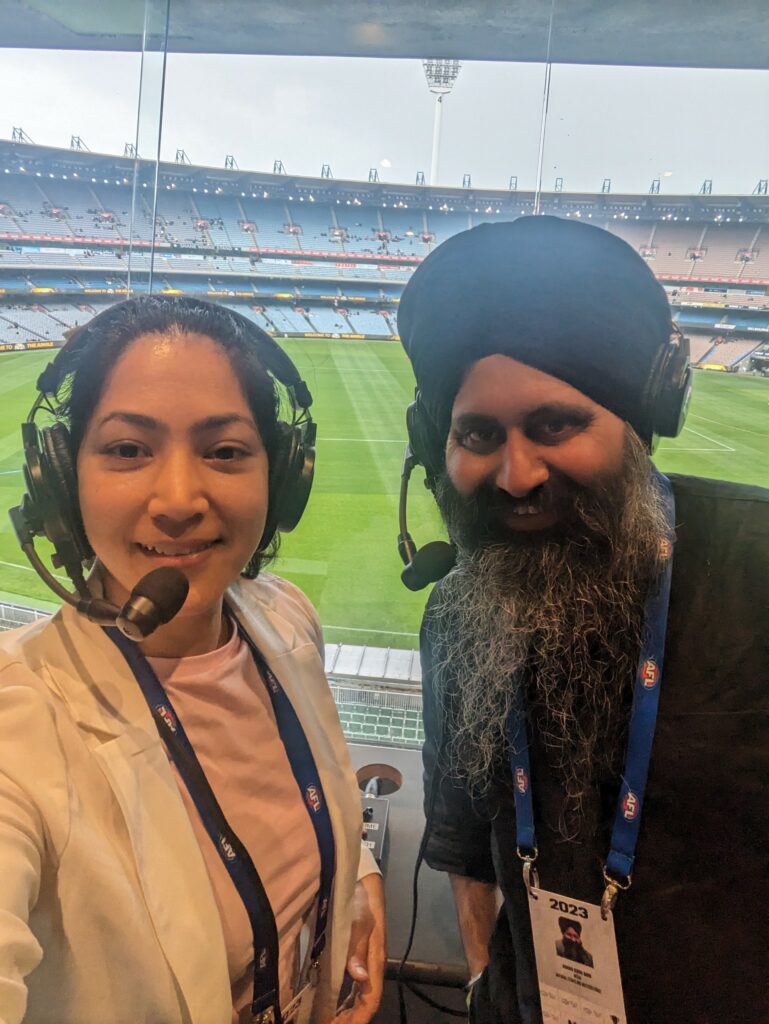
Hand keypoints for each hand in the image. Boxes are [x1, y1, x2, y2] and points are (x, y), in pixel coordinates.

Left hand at [331, 873, 385, 1022]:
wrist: (364, 879)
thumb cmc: (362, 898)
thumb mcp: (359, 919)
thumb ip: (357, 946)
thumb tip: (359, 977)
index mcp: (374, 959)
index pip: (370, 998)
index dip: (358, 1017)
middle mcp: (371, 963)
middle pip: (365, 1000)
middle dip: (350, 1018)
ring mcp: (365, 959)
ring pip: (359, 994)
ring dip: (347, 1011)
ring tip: (330, 1020)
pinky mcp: (357, 952)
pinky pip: (353, 984)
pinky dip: (344, 997)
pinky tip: (333, 1002)